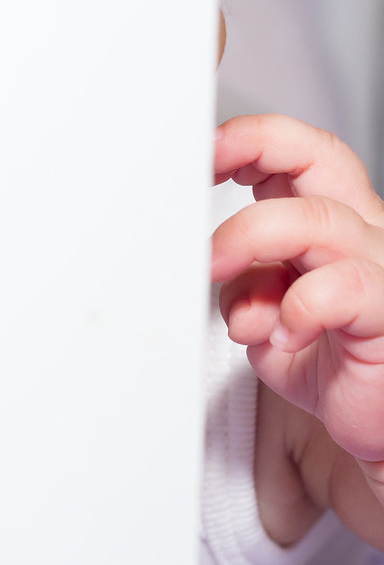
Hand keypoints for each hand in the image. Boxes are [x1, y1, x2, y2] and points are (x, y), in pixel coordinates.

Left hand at [212, 114, 383, 497]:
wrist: (372, 425)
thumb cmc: (322, 360)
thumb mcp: (261, 311)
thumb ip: (239, 279)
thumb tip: (206, 263)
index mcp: (328, 220)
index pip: (298, 154)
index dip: (249, 139)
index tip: (199, 151)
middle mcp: (361, 232)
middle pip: (319, 158)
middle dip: (253, 150)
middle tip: (201, 174)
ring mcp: (380, 269)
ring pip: (317, 220)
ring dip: (249, 238)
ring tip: (216, 269)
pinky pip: (343, 288)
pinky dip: (297, 306)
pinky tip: (280, 333)